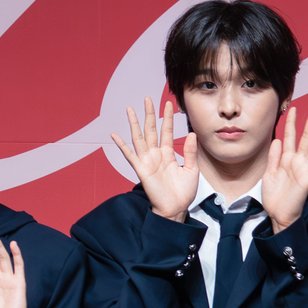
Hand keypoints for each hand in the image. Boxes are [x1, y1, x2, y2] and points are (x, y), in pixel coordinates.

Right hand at [112, 100, 200, 220]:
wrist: (176, 208)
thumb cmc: (183, 192)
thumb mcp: (192, 170)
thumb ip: (191, 152)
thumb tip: (192, 134)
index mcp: (168, 154)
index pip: (167, 131)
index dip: (167, 118)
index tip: (168, 104)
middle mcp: (156, 155)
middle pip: (151, 130)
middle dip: (150, 114)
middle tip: (148, 99)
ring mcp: (147, 161)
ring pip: (139, 138)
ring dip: (135, 124)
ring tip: (130, 109)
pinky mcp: (141, 169)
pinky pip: (130, 155)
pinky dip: (122, 145)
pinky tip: (114, 135)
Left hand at [263, 103, 307, 231]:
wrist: (279, 214)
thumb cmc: (275, 196)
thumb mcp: (269, 173)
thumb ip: (273, 157)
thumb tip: (277, 140)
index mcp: (286, 159)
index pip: (290, 136)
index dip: (290, 122)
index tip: (292, 108)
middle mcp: (298, 161)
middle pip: (307, 137)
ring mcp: (305, 168)